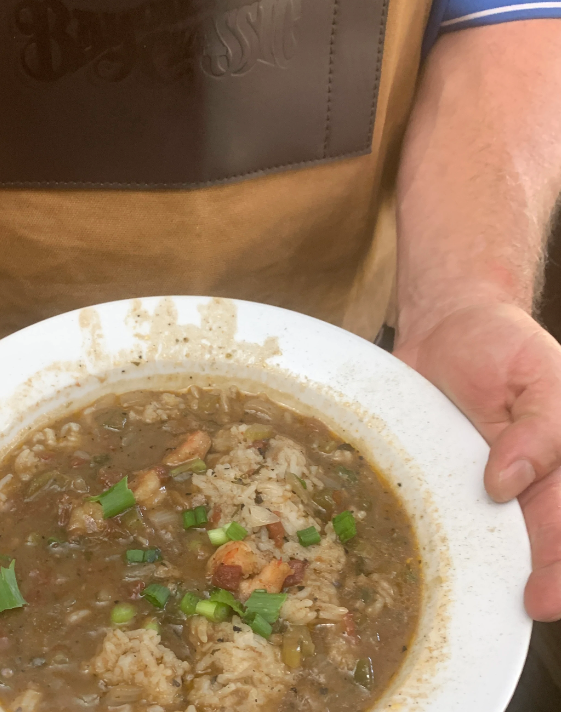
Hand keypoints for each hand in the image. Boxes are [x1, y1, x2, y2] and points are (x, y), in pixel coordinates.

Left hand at [395, 303, 560, 620]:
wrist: (447, 323)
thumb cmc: (502, 346)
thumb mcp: (540, 375)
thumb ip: (543, 427)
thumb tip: (510, 481)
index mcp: (556, 466)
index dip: (558, 566)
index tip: (542, 600)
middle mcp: (515, 483)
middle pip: (522, 544)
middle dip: (516, 583)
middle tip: (500, 615)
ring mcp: (468, 480)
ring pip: (471, 535)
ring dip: (464, 568)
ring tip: (450, 603)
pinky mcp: (428, 471)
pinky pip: (425, 506)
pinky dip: (418, 531)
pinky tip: (403, 554)